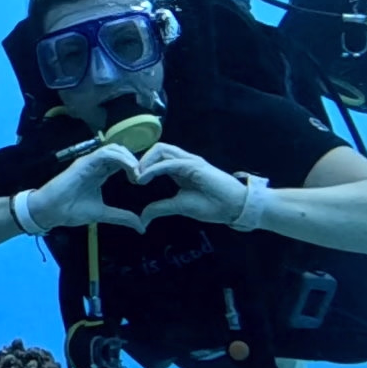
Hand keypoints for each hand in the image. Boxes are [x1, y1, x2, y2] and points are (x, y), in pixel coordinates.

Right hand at [23, 145, 143, 231]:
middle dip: (135, 160)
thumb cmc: (71, 210)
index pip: (121, 162)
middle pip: (120, 152)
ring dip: (130, 158)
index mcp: (100, 173)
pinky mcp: (85, 162)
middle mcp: (95, 164)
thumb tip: (142, 227)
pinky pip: (106, 154)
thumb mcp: (103, 214)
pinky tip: (131, 169)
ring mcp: (90, 162)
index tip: (143, 181)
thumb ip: (122, 217)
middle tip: (144, 175)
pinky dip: (121, 158)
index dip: (134, 167)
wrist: (51, 211)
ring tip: (138, 172)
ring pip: (114, 149)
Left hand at [132, 143, 247, 229]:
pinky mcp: (194, 165)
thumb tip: (142, 218)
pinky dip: (153, 169)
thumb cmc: (211, 206)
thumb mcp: (179, 207)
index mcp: (179, 168)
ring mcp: (189, 161)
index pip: (157, 157)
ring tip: (137, 177)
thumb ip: (160, 208)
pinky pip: (169, 163)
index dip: (142, 165)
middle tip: (132, 177)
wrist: (234, 207)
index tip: (132, 180)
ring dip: (145, 161)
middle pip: (157, 149)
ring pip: (161, 150)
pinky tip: (144, 178)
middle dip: (140, 160)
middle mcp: (184, 161)